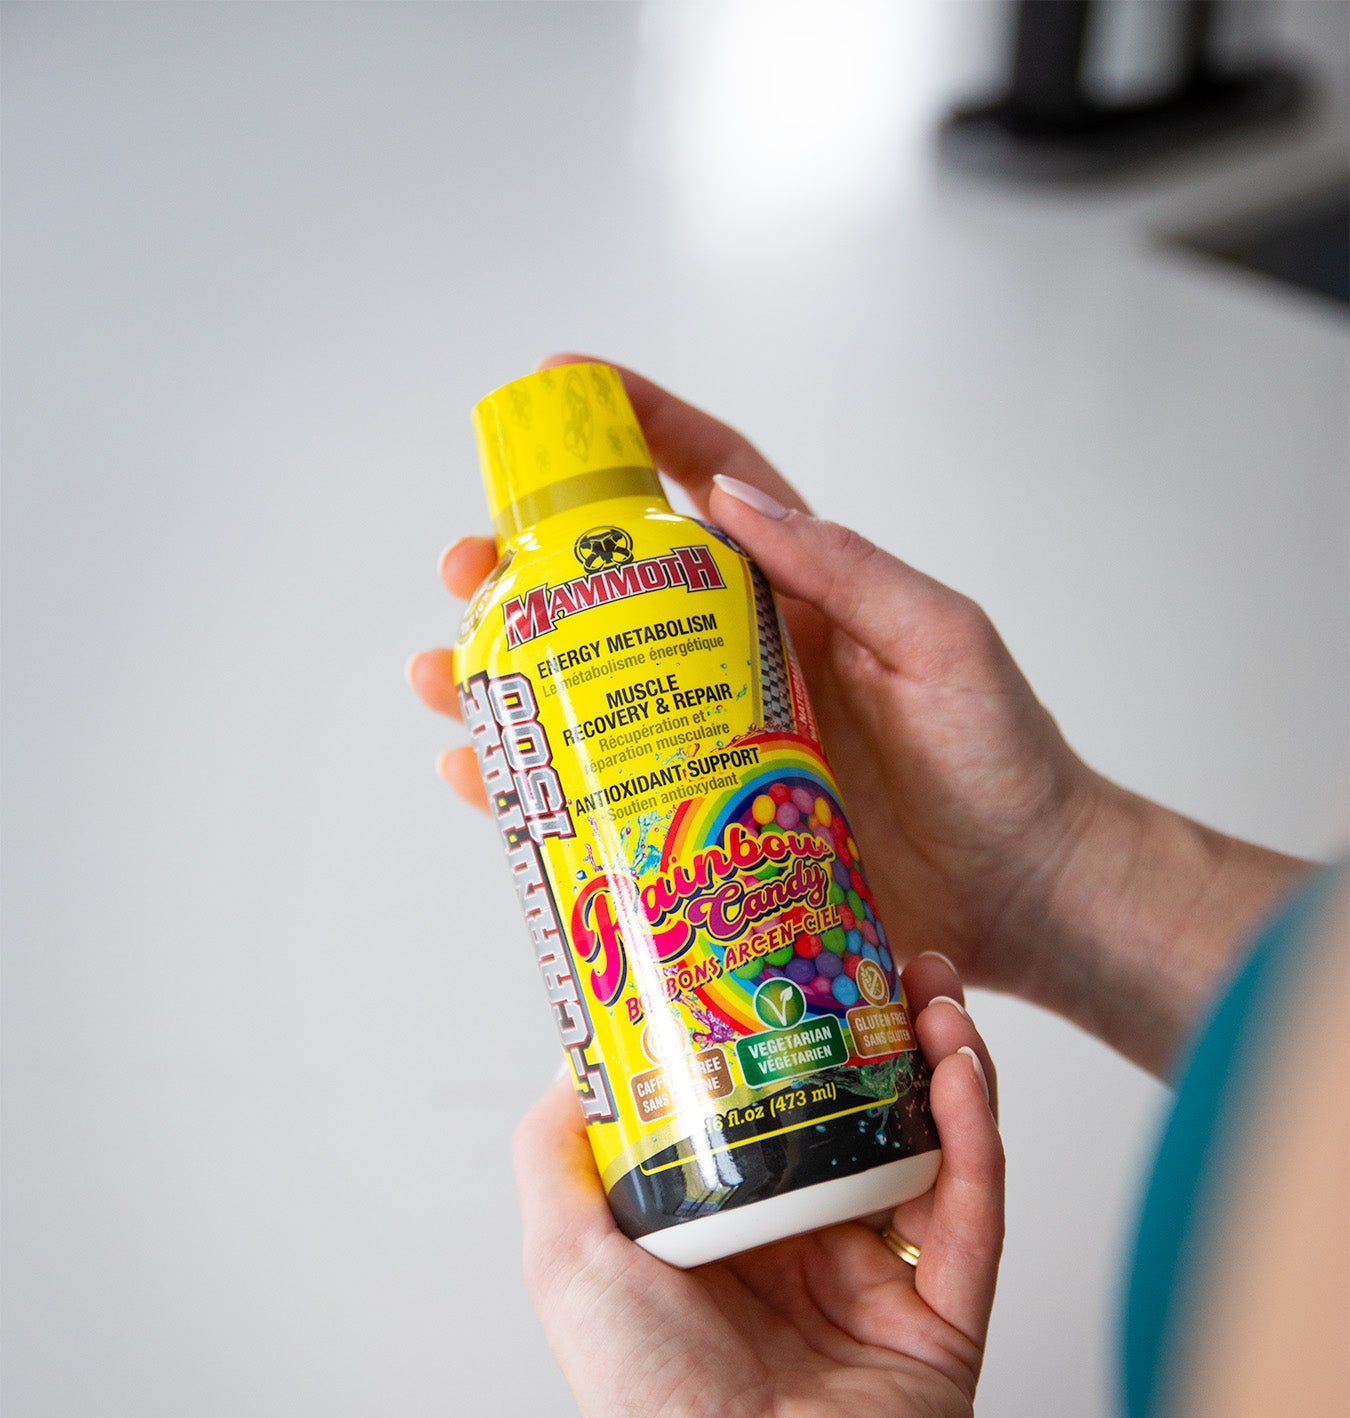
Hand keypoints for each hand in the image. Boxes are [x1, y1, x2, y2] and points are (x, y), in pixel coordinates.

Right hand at [412, 361, 1085, 993]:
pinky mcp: (709, 828)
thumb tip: (729, 498)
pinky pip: (606, 799)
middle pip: (614, 596)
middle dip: (525, 568)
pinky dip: (537, 789)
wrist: (1026, 891)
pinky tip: (485, 778)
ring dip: (504, 677)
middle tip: (465, 565)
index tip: (557, 385)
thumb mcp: (941, 640)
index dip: (636, 427)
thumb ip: (845, 567)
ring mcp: (720, 746)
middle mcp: (744, 662)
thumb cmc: (1001, 758)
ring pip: (588, 696)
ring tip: (444, 672)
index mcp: (800, 594)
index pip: (707, 485)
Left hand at [509, 953, 1001, 1417]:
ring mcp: (885, 1287)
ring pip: (935, 1154)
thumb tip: (570, 1061)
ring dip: (944, 1071)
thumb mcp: (566, 1249)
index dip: (808, 1035)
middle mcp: (815, 1253)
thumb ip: (560, 1153)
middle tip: (900, 966)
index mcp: (738, 1234)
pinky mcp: (946, 1324)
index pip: (787, 1110)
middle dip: (890, 1037)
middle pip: (872, 1118)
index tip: (816, 965)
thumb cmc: (641, 1392)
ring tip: (937, 1001)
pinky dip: (976, 1140)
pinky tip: (961, 1074)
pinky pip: (971, 1215)